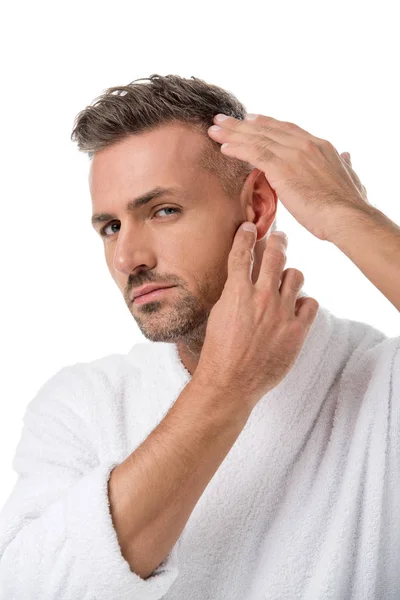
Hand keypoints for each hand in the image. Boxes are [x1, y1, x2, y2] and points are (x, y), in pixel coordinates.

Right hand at [193, 224, 318, 411]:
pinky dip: (304, 302)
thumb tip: (243, 277)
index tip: (250, 227)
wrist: (231, 382)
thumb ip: (233, 293)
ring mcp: (282, 313)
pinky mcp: (298, 330)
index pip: (243, 252)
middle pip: (276, 255)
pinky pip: (311, 303)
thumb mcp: (218, 314)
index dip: (246, 235)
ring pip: (296, 275)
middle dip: (278, 240)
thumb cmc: (219, 351)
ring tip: (286, 281)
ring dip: (290, 275)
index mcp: (237, 292)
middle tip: (279, 237)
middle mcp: (262, 297)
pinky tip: (296, 307)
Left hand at [208, 113, 371, 241]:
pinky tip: (223, 147)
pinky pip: (254, 153)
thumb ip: (344, 164)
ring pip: (257, 138)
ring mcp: (293, 153)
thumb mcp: (350, 177)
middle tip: (222, 119)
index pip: (287, 129)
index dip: (266, 124)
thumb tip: (347, 155)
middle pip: (267, 129)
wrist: (346, 216)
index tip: (250, 120)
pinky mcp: (282, 168)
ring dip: (233, 133)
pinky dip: (238, 148)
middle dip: (242, 124)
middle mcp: (305, 144)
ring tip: (214, 129)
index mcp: (320, 145)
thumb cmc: (348, 205)